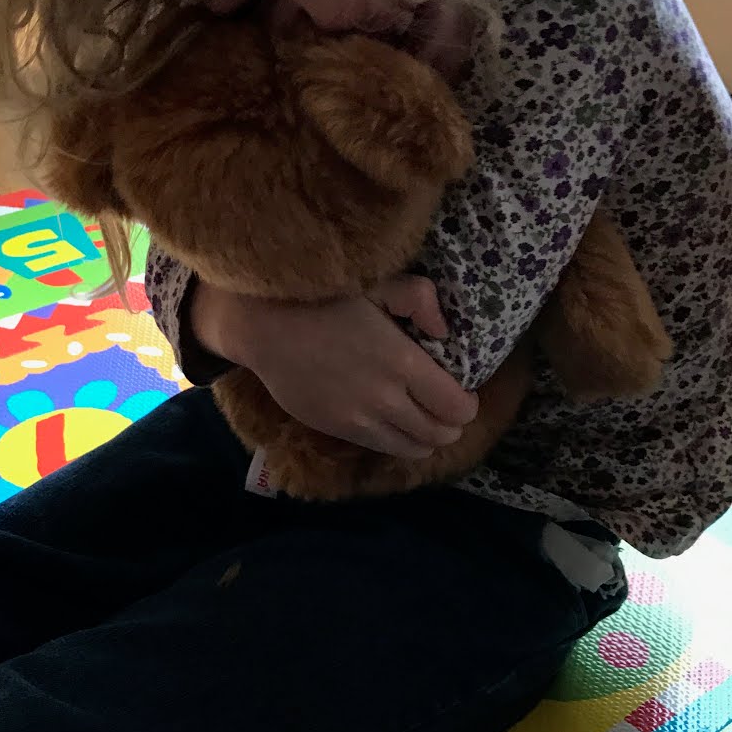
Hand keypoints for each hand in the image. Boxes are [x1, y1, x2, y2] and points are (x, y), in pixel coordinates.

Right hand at [191, 278, 477, 458]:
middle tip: (447, 406)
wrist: (263, 324)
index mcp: (402, 363)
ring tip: (422, 418)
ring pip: (410, 449)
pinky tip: (390, 419)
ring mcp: (357, 420)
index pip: (456, 409)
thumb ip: (421, 299)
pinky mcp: (333, 429)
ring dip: (424, 438)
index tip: (463, 390)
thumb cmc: (323, 297)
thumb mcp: (379, 283)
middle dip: (451, 425)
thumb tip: (445, 331)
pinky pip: (378, 446)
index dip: (467, 405)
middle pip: (438, 435)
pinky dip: (394, 439)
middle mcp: (384, 400)